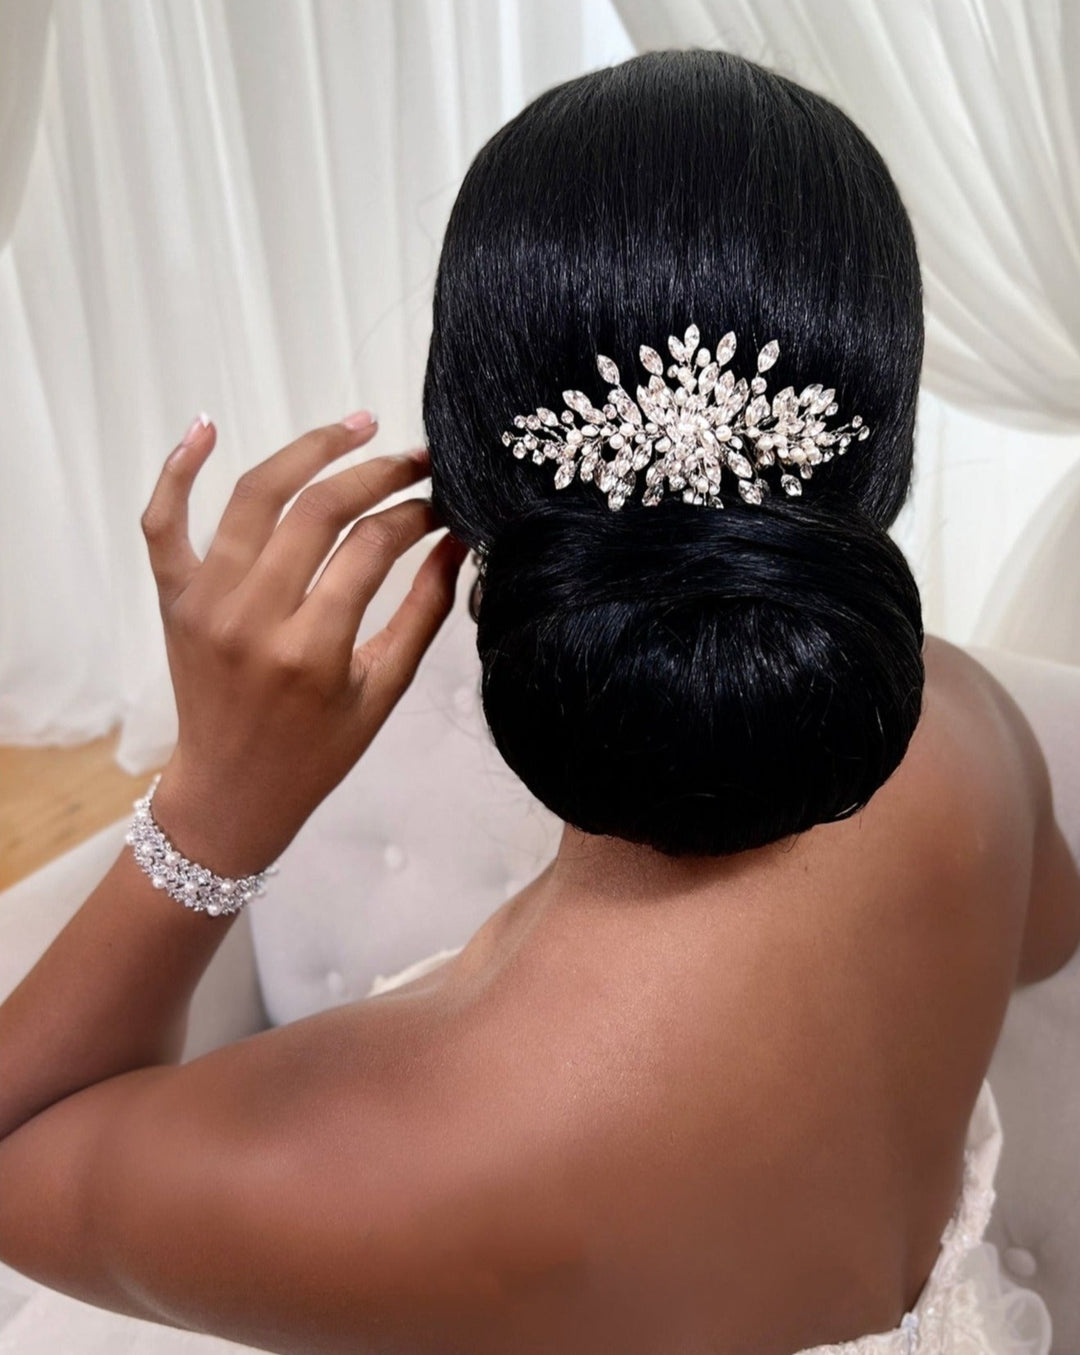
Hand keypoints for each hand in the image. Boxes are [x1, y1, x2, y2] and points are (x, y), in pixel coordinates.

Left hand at [139, 412, 468, 876]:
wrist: (231, 792)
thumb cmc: (317, 752)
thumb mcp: (383, 692)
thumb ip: (424, 613)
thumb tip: (456, 541)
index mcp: (311, 650)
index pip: (371, 547)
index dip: (415, 515)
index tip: (443, 506)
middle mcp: (251, 617)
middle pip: (318, 509)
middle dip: (377, 472)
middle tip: (417, 459)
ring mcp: (204, 601)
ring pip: (254, 495)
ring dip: (309, 449)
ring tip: (356, 426)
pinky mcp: (172, 597)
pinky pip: (163, 521)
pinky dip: (177, 468)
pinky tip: (208, 423)